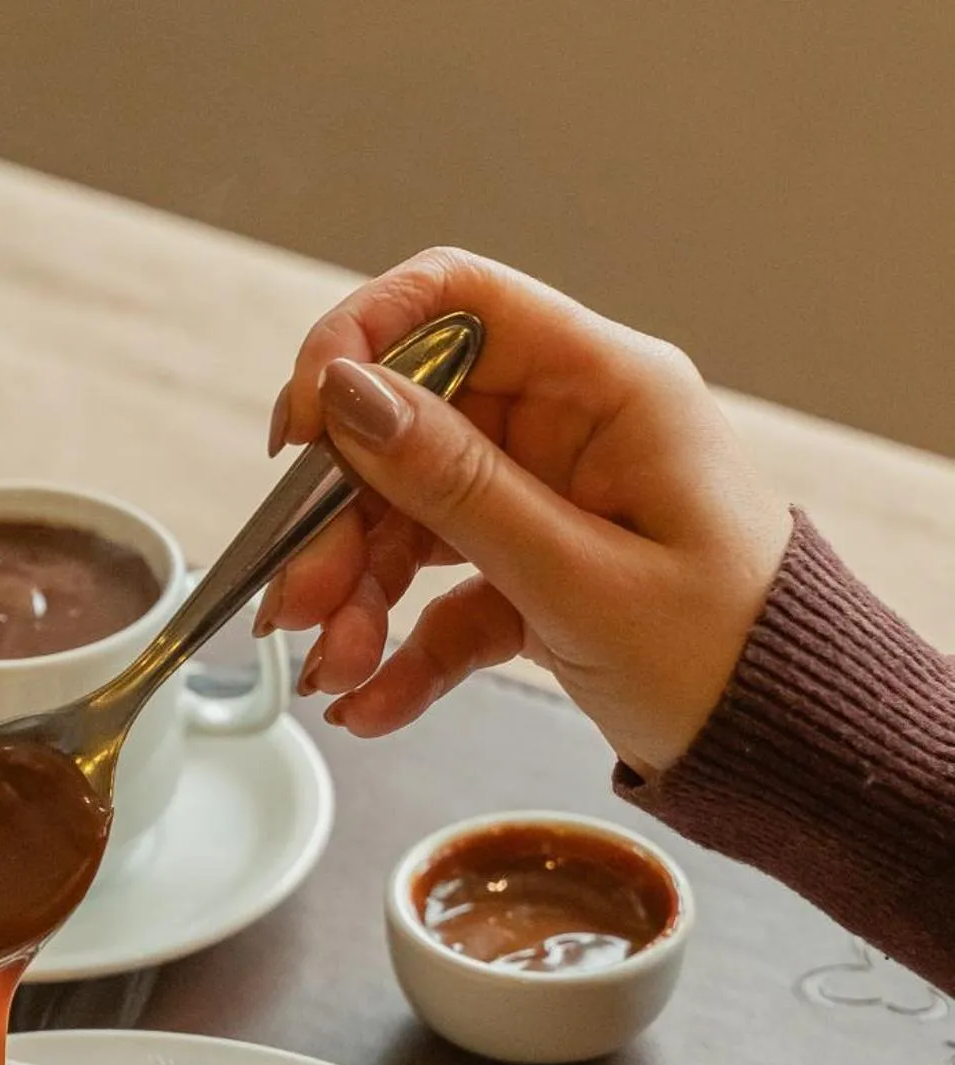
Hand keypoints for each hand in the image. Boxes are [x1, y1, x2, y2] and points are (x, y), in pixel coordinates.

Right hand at [256, 249, 791, 776]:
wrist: (784, 749)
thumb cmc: (723, 658)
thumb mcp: (578, 577)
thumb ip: (459, 488)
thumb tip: (351, 397)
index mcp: (609, 390)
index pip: (459, 302)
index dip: (361, 341)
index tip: (300, 426)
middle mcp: (572, 429)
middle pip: (413, 428)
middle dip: (341, 517)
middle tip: (294, 601)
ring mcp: (550, 501)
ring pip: (413, 518)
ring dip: (358, 596)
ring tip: (333, 673)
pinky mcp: (536, 573)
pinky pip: (443, 594)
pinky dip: (403, 648)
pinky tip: (370, 704)